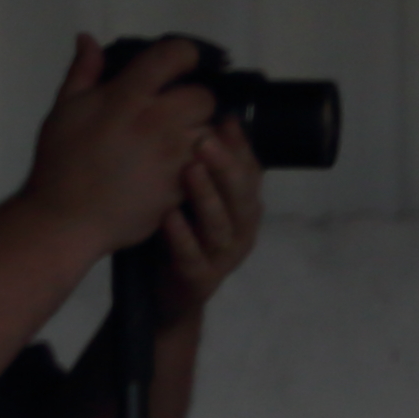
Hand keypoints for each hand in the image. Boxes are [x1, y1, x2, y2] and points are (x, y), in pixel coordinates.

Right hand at [16, 32, 222, 257]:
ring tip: (174, 145)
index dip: (182, 55)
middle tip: (172, 114)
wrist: (63, 223)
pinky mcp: (181, 185)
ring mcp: (173, 156)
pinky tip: (172, 170)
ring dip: (196, 134)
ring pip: (209, 131)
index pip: (176, 55)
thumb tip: (88, 38)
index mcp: (128, 98)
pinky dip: (194, 165)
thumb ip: (82, 72)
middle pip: (203, 96)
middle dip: (191, 101)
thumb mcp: (63, 112)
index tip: (176, 66)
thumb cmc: (59, 165)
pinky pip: (203, 166)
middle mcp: (158, 122)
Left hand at [151, 115, 262, 316]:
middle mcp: (242, 230)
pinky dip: (181, 236)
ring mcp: (223, 257)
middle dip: (225, 166)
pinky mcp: (200, 280)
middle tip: (204, 140)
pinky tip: (168, 217)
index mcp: (245, 207)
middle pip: (241, 195)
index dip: (239, 147)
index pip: (250, 172)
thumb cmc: (182, 239)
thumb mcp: (196, 200)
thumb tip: (215, 120)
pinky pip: (192, 256)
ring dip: (206, 196)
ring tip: (190, 171)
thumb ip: (206, 167)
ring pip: (220, 225)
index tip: (222, 120)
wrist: (169, 297)